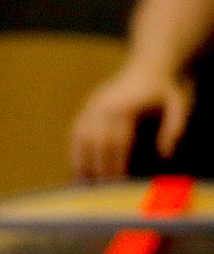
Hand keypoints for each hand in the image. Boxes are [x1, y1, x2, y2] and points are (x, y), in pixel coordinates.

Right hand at [70, 64, 194, 179]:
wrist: (149, 64)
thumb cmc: (164, 88)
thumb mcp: (179, 104)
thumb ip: (175, 128)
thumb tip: (165, 155)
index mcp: (125, 107)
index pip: (116, 142)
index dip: (115, 164)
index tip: (117, 182)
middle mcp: (104, 106)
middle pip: (96, 143)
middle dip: (97, 167)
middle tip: (100, 189)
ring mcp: (92, 105)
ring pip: (80, 138)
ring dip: (81, 161)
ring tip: (84, 181)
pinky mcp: (87, 107)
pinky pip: (75, 131)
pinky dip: (74, 149)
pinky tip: (77, 165)